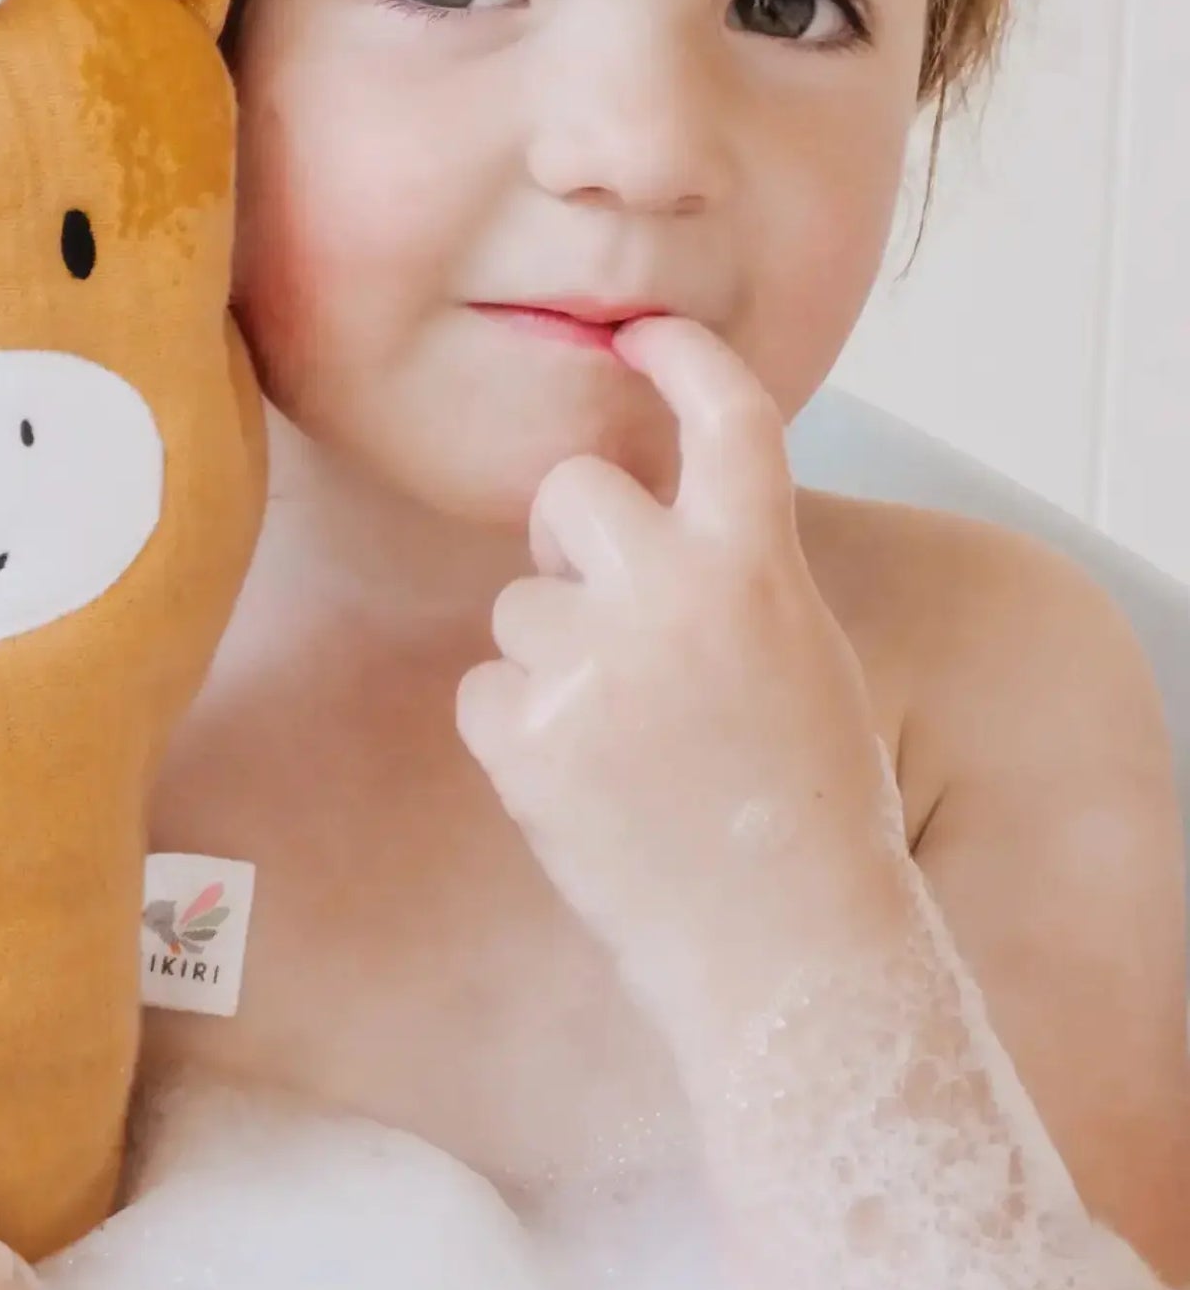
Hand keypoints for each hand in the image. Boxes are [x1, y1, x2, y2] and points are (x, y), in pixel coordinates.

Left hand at [456, 318, 908, 1033]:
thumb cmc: (804, 808)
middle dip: (570, 541)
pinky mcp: (525, 734)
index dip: (684, 359)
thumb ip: (727, 576)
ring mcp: (591, 661)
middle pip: (567, 492)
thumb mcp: (800, 659)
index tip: (648, 338)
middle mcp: (672, 590)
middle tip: (610, 618)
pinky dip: (519, 730)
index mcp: (760, 564)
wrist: (788, 951)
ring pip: (517, 606)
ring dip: (551, 655)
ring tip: (622, 744)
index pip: (725, 417)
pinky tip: (582, 787)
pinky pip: (486, 691)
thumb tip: (636, 531)